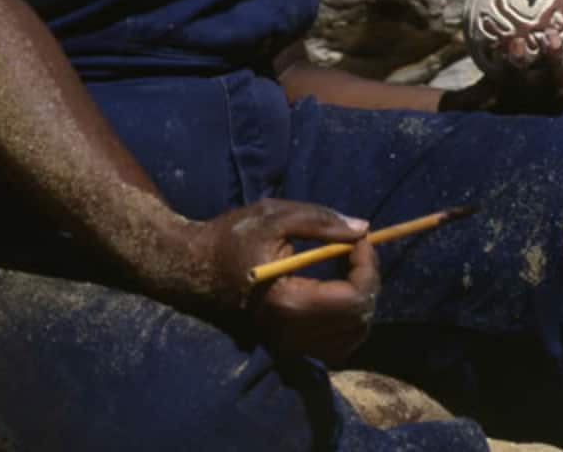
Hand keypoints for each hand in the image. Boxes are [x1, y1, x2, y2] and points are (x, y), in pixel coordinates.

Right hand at [173, 199, 378, 364]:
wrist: (195, 267)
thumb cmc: (232, 237)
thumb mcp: (275, 216)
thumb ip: (321, 221)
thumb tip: (363, 230)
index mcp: (288, 303)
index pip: (354, 298)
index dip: (367, 266)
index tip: (360, 238)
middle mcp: (292, 334)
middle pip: (359, 317)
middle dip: (367, 277)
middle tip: (355, 246)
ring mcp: (291, 345)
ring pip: (354, 333)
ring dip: (361, 296)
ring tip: (346, 263)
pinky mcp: (290, 347)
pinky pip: (338, 342)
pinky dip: (349, 316)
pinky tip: (337, 287)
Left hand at [442, 25, 562, 115]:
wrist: (484, 90)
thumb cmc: (526, 59)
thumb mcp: (546, 43)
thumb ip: (562, 20)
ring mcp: (536, 102)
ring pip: (554, 86)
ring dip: (556, 61)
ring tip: (550, 35)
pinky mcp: (509, 102)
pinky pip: (514, 82)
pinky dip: (515, 63)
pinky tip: (512, 42)